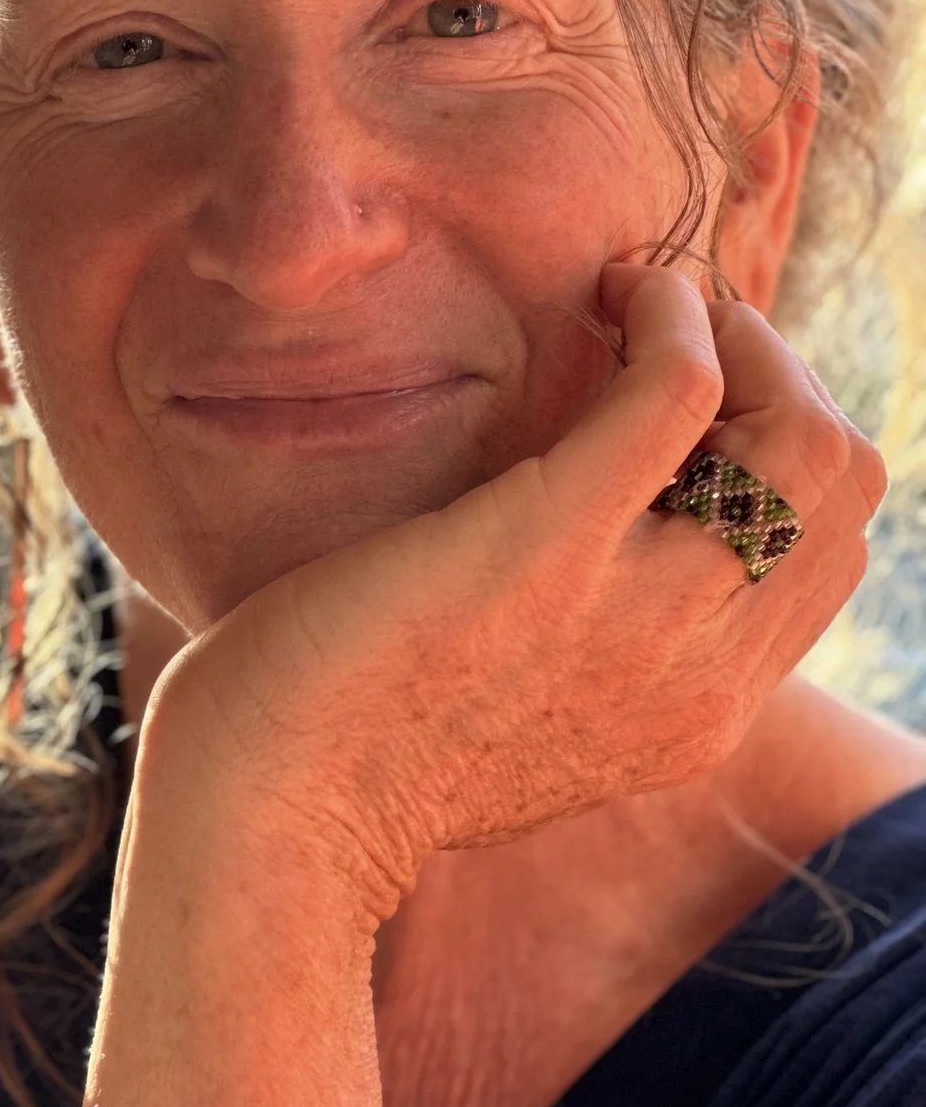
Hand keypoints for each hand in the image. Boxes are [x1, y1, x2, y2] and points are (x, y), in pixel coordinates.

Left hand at [150, 264, 885, 924]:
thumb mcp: (522, 717)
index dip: (780, 440)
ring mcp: (639, 610)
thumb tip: (594, 548)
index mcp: (700, 713)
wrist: (267, 815)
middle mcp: (702, 673)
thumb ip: (590, 652)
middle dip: (780, 374)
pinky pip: (678, 392)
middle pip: (840, 486)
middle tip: (677, 326)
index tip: (691, 383)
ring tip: (643, 301)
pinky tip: (616, 290)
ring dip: (735, 334)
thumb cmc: (352, 743)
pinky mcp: (550, 543)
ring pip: (798, 439)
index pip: (826, 550)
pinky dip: (670, 315)